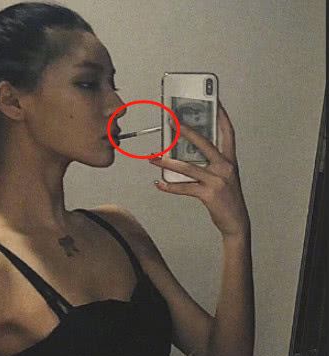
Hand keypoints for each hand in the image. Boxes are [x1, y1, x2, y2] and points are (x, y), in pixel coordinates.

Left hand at [149, 100, 249, 237]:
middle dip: (186, 132)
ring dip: (167, 162)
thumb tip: (186, 154)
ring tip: (153, 158)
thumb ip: (210, 164)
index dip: (220, 115)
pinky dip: (169, 187)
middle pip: (204, 143)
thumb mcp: (223, 177)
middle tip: (171, 122)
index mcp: (230, 160)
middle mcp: (225, 167)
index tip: (213, 100)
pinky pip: (184, 188)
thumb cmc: (227, 198)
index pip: (227, 131)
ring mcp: (217, 180)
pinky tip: (158, 184)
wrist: (236, 222)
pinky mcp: (209, 194)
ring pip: (188, 167)